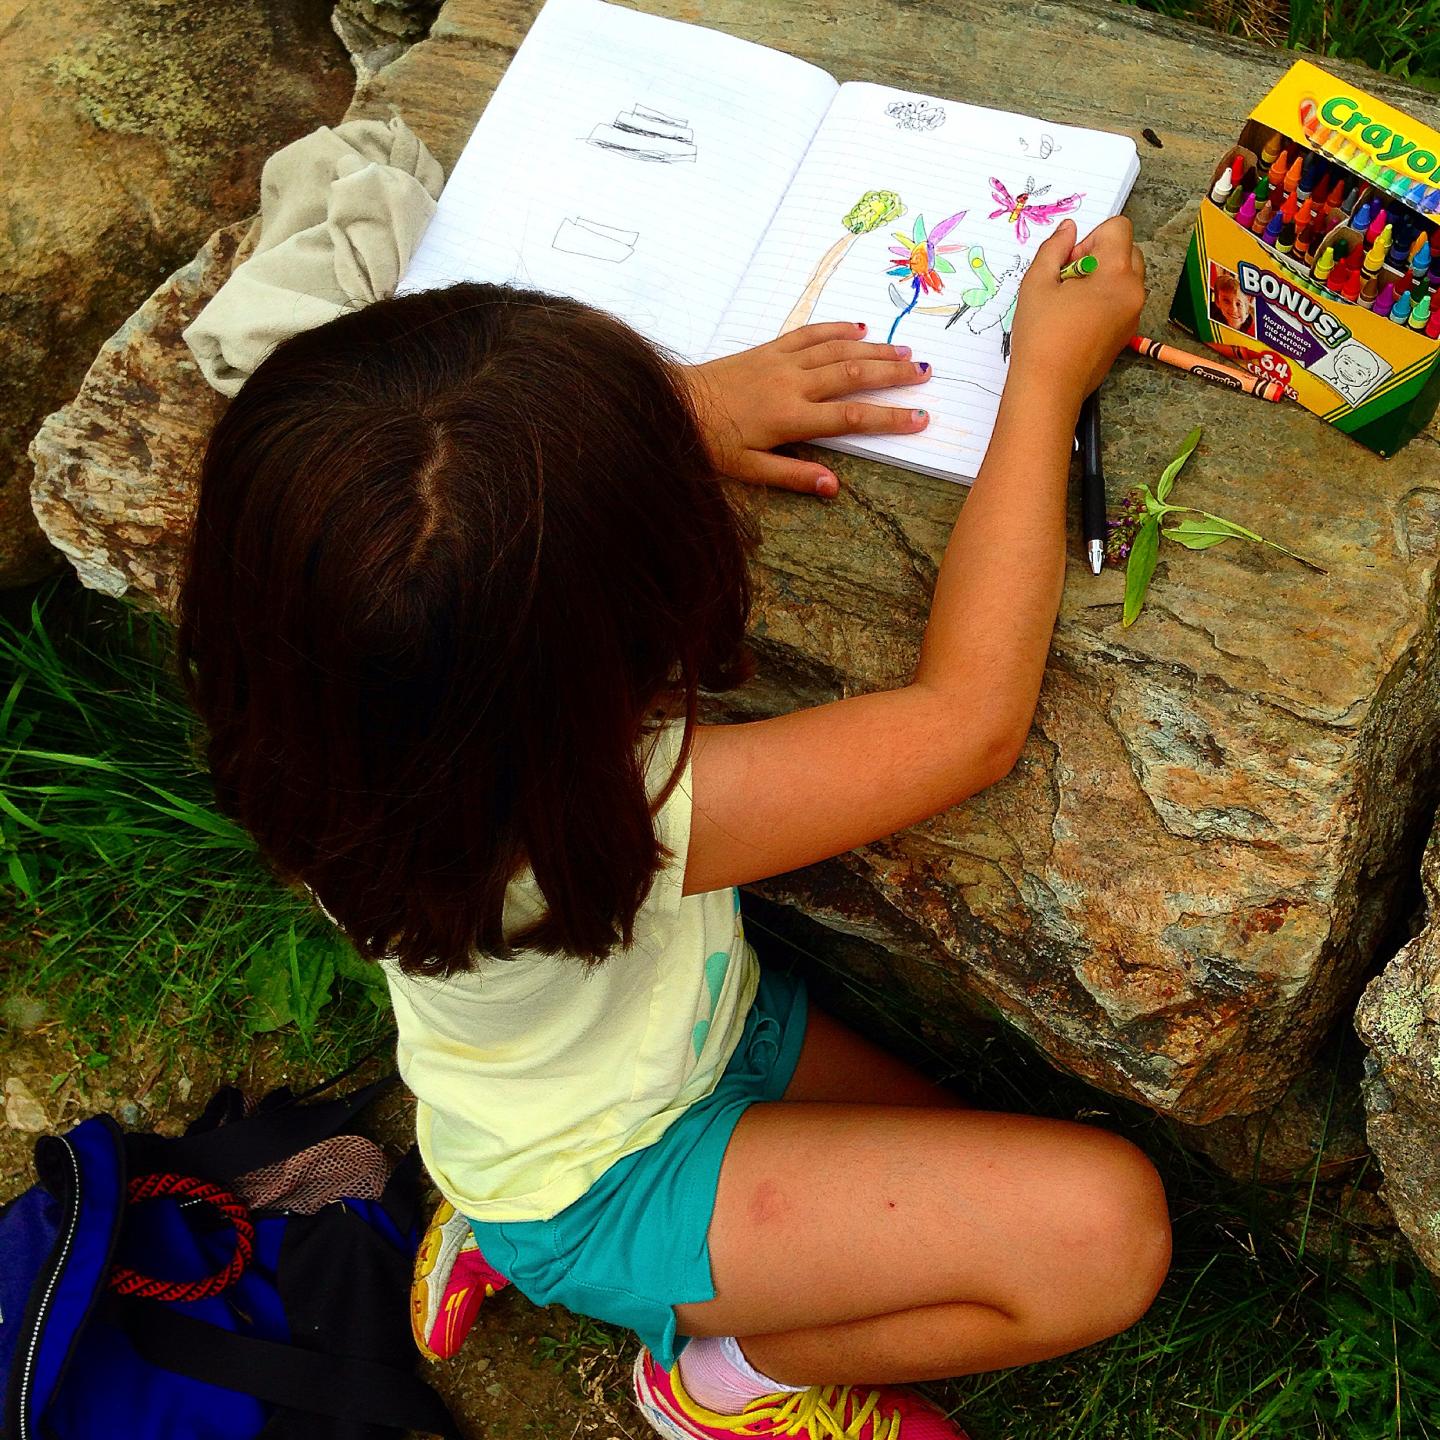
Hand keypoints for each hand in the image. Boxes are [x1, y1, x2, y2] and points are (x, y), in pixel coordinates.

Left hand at [682, 322, 931, 496]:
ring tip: (905, 350)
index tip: (920, 418)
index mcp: (791, 417)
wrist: (674, 403)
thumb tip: (832, 486)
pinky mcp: (769, 348)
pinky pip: (809, 333)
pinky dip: (836, 329)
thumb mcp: (748, 469)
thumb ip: (792, 475)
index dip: (889, 418)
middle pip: (854, 375)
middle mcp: (793, 384)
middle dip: (893, 373)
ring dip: (874, 348)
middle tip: (926, 372)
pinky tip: (858, 327)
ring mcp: (781, 361)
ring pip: (838, 350)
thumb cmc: (709, 441)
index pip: (851, 419)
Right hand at [1008, 217, 1145, 406]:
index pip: (1117, 228)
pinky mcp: (1127, 332)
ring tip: (1072, 303)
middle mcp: (1134, 291)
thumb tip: (1067, 229)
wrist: (1049, 388)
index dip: (1089, 238)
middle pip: (1126, 250)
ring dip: (1102, 278)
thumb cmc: (1040, 336)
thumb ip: (1053, 248)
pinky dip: (1105, 300)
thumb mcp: (1036, 283)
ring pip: (1126, 276)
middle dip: (1099, 256)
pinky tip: (1078, 321)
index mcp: (1117, 274)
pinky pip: (1123, 300)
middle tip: (1068, 282)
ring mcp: (1134, 314)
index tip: (1069, 264)